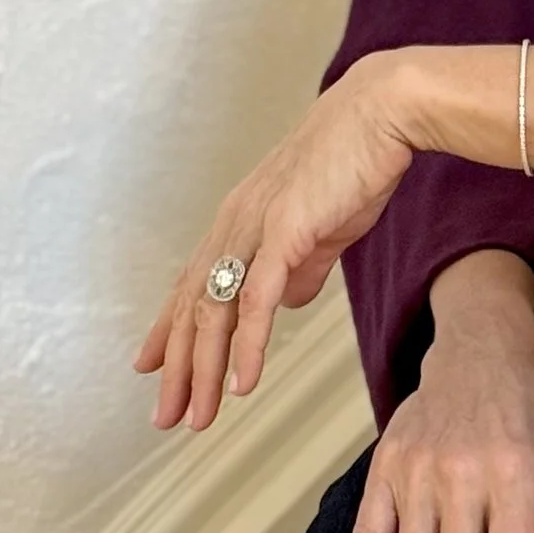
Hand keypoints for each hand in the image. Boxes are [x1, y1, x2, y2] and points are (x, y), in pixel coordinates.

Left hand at [134, 56, 416, 432]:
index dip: (169, 331)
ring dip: (204, 370)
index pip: (191, 284)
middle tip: (166, 416)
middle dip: (178, 368)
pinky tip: (242, 384)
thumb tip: (288, 302)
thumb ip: (301, 266)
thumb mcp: (319, 226)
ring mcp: (255, 228)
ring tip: (198, 417)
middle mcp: (234, 224)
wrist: (381, 115)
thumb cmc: (355, 163)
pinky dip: (247, 346)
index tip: (152, 369)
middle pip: (193, 307)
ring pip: (216, 311)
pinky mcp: (285, 232)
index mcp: (239, 220)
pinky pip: (258, 301)